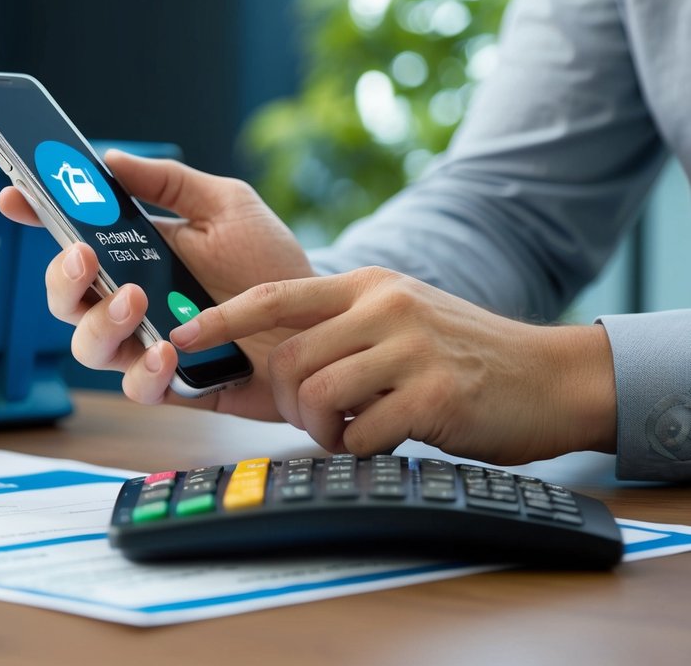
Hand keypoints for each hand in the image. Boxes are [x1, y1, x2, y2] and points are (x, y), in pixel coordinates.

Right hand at [0, 149, 312, 419]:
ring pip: (87, 347)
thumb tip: (111, 159)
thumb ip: (170, 183)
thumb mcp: (226, 206)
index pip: (71, 238)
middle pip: (64, 299)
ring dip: (101, 324)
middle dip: (62, 277)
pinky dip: (144, 374)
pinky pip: (137, 390)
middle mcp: (130, 303)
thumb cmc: (270, 264)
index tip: (15, 197)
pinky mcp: (174, 387)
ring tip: (135, 302)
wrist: (322, 322)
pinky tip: (167, 354)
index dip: (36, 217)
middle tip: (85, 255)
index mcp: (134, 255)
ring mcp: (146, 346)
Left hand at [170, 266, 618, 463]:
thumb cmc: (462, 357)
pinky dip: (359, 447)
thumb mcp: (399, 318)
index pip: (273, 294)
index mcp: (367, 285)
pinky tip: (381, 441)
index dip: (220, 318)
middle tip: (310, 418)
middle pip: (286, 358)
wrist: (550, 377)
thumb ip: (342, 328)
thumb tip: (272, 361)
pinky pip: (361, 431)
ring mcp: (410, 347)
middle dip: (282, 401)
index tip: (182, 337)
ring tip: (348, 431)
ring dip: (319, 428)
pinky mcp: (434, 393)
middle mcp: (384, 306)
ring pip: (316, 393)